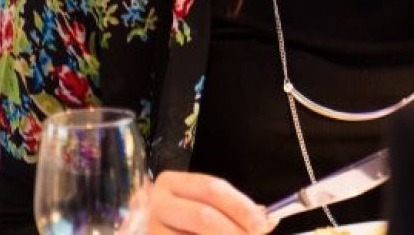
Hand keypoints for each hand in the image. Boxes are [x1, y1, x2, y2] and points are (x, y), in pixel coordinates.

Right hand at [140, 170, 273, 234]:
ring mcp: (150, 230)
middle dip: (235, 231)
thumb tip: (268, 220)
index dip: (241, 206)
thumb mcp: (204, 204)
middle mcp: (156, 205)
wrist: (144, 228)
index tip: (265, 222)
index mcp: (172, 183)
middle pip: (203, 216)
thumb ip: (233, 209)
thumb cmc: (183, 218)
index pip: (212, 188)